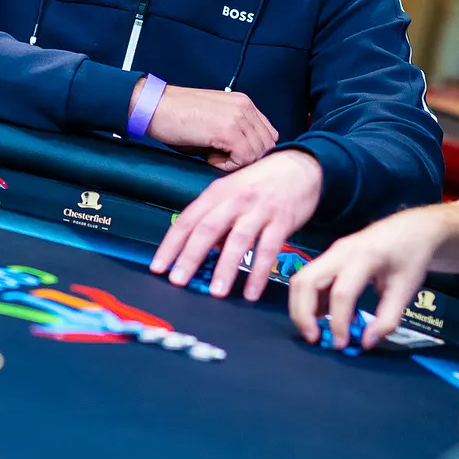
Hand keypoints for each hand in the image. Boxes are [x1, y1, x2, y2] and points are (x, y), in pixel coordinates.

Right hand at [138, 82, 277, 170]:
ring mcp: (238, 118)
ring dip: (237, 162)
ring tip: (212, 156)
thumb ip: (235, 134)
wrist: (153, 107)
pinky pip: (243, 158)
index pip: (267, 134)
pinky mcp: (229, 130)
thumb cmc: (176, 117)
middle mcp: (245, 107)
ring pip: (258, 153)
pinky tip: (209, 157)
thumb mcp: (213, 121)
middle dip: (247, 159)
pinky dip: (228, 165)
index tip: (231, 155)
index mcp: (243, 103)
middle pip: (267, 145)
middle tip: (221, 158)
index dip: (252, 150)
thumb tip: (245, 157)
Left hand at [149, 149, 321, 300]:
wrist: (300, 166)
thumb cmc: (260, 183)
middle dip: (190, 256)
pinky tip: (251, 293)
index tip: (158, 268)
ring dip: (225, 268)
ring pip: (238, 240)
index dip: (171, 244)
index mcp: (216, 193)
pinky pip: (269, 249)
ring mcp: (259, 209)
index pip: (187, 220)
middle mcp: (235, 200)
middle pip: (207, 229)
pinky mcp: (282, 220)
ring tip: (215, 293)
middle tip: (178, 281)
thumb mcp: (231, 193)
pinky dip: (259, 272)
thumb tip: (200, 252)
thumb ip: (216, 220)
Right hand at [288, 205, 447, 349]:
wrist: (412, 228)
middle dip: (303, 313)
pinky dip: (310, 299)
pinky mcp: (329, 256)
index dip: (337, 322)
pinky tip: (324, 316)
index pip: (341, 293)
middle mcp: (340, 251)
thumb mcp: (406, 290)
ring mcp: (332, 252)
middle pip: (305, 282)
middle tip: (314, 339)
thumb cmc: (411, 256)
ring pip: (301, 279)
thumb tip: (365, 342)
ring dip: (301, 307)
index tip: (342, 344)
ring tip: (316, 330)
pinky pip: (309, 277)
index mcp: (364, 257)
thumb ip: (387, 319)